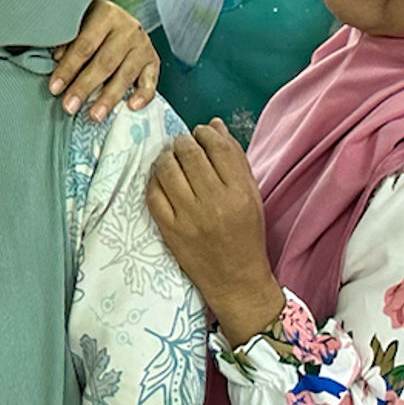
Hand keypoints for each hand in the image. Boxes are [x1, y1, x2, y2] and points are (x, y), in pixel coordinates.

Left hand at [49, 0, 160, 120]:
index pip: (85, 45)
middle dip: (85, 87)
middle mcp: (128, 29)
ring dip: (108, 98)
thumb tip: (55, 61)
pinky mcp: (153, 60)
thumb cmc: (90, 24)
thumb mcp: (77, 24)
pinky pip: (150, 81)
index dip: (69, 68)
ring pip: (125, 74)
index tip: (55, 88)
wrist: (117, 18)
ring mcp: (143, 45)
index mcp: (106, 15)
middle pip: (105, 62)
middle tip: (69, 107)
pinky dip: (143, 95)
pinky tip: (131, 107)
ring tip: (94, 115)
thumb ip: (67, 41)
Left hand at [145, 122, 284, 345]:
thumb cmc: (246, 234)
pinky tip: (160, 177)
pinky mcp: (169, 229)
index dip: (206, 133)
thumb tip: (215, 125)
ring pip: (167, 169)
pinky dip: (154, 179)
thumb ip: (234, 159)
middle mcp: (214, 202)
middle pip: (189, 154)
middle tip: (182, 144)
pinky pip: (153, 193)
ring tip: (170, 157)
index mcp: (239, 192)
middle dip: (183, 141)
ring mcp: (188, 217)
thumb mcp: (251, 195)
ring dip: (165, 156)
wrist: (235, 279)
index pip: (217, 147)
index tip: (201, 134)